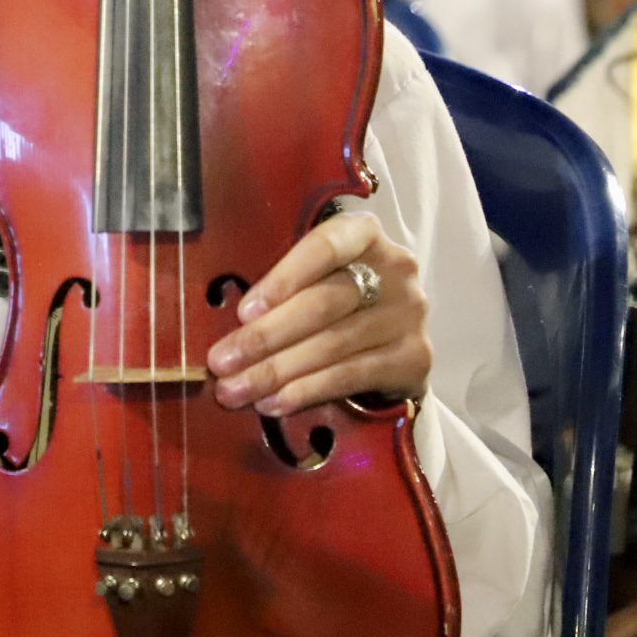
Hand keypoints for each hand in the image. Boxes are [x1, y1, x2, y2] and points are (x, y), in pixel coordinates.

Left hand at [204, 211, 429, 416]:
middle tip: (222, 362)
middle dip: (265, 337)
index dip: (283, 278)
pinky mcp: (414, 357)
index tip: (243, 311)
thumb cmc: (338, 302)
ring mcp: (408, 314)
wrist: (393, 342)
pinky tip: (274, 402)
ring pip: (332, 345)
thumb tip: (228, 323)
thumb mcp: (314, 278)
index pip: (324, 246)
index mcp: (364, 234)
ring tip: (236, 390)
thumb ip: (284, 288)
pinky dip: (306, 391)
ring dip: (276, 371)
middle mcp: (395, 268)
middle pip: (323, 303)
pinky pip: (351, 376)